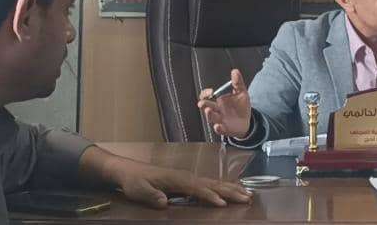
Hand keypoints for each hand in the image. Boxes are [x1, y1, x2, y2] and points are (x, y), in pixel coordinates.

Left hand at [107, 157, 251, 208]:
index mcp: (177, 179)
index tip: (223, 204)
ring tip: (247, 194)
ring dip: (231, 189)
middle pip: (213, 184)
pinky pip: (209, 184)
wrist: (128, 171)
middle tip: (248, 197)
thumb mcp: (139, 190)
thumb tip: (165, 201)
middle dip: (230, 191)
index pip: (198, 189)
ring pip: (214, 183)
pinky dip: (223, 187)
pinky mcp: (187, 180)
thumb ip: (152, 195)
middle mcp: (186, 176)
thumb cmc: (134, 181)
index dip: (210, 197)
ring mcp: (188, 177)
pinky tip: (230, 191)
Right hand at [197, 69, 251, 138]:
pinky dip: (218, 128)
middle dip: (203, 104)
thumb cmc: (241, 106)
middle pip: (206, 107)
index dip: (205, 93)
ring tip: (209, 110)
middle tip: (202, 103)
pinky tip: (218, 126)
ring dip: (208, 115)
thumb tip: (235, 71)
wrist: (247, 121)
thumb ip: (237, 83)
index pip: (206, 96)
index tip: (210, 91)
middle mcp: (216, 111)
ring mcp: (220, 120)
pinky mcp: (225, 129)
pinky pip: (219, 130)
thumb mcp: (241, 93)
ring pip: (211, 118)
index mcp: (218, 101)